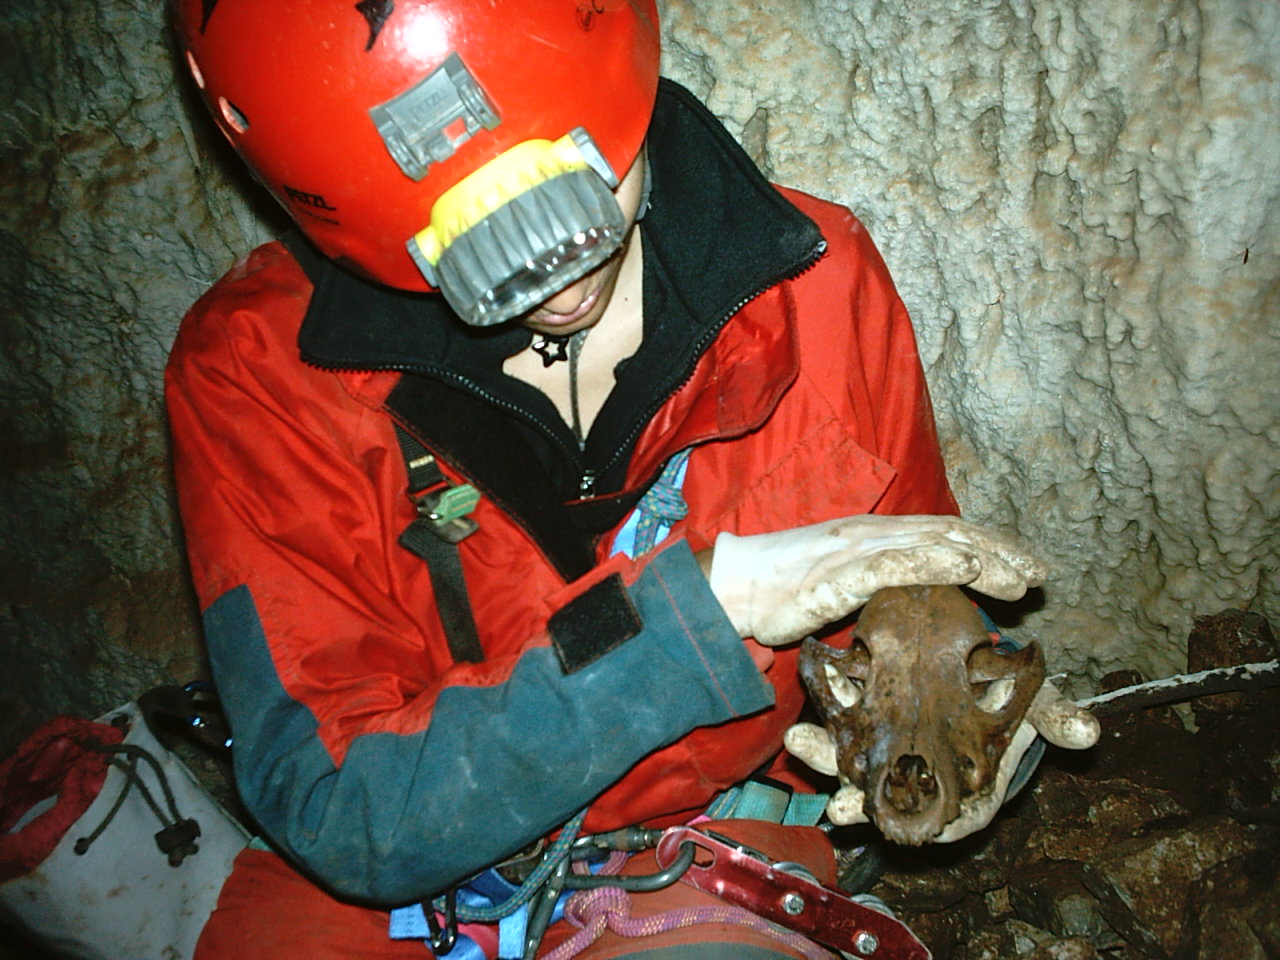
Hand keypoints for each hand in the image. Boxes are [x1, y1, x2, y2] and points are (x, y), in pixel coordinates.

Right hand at [707, 515, 1046, 645]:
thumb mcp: (842, 581)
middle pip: (952, 534)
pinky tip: (965, 565)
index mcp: (877, 535)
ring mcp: (859, 549)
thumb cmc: (785, 588)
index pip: (945, 532)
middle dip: (1001, 553)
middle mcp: (875, 533)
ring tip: (1021, 578)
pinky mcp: (841, 571)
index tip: (1026, 566)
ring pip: (934, 545)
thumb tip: (915, 599)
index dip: (990, 545)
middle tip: (1039, 575)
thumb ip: (880, 582)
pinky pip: (896, 563)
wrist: (734, 586)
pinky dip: (934, 561)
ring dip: (984, 559)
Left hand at [784, 681, 1099, 837]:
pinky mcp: (870, 715)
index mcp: (970, 785)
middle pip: (891, 796)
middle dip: (860, 800)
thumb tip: (1090, 732)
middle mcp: (927, 773)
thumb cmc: (1013, 692)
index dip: (921, 825)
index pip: (946, 817)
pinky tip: (803, 706)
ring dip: (828, 759)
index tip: (897, 826)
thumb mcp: (1037, 701)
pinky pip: (844, 723)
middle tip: (835, 806)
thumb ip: (1057, 717)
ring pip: (859, 764)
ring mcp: (895, 747)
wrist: (985, 660)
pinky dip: (824, 717)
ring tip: (799, 744)